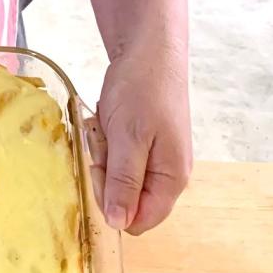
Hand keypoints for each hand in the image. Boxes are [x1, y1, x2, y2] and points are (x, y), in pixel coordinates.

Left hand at [95, 39, 192, 235]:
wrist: (150, 49)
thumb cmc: (142, 90)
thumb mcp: (129, 137)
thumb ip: (124, 182)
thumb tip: (118, 223)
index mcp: (171, 179)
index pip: (139, 220)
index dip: (113, 203)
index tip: (101, 170)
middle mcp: (168, 173)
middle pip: (128, 198)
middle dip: (108, 173)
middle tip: (105, 140)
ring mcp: (157, 156)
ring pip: (120, 174)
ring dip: (105, 153)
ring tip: (107, 124)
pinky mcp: (145, 140)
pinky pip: (119, 154)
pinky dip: (108, 139)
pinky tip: (108, 118)